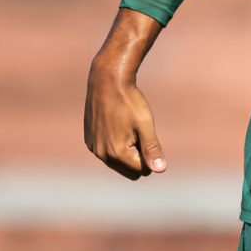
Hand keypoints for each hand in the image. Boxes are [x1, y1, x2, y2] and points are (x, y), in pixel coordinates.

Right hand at [85, 46, 166, 180]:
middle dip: (138, 157)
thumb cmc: (129, 101)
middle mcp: (102, 155)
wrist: (106, 80)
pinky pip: (107, 152)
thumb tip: (160, 170)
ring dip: (126, 150)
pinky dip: (114, 143)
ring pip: (118, 162)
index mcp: (117, 153)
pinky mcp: (89, 140)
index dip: (150, 154)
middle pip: (130, 170)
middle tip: (137, 132)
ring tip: (126, 126)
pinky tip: (115, 124)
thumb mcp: (145, 124)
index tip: (145, 133)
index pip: (143, 170)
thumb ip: (152, 149)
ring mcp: (93, 148)